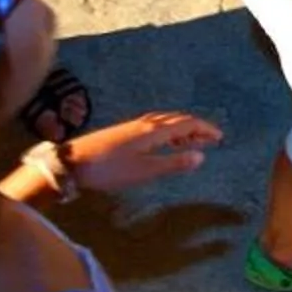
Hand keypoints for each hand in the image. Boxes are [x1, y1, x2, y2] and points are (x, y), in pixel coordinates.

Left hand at [69, 111, 221, 192]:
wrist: (72, 163)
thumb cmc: (110, 169)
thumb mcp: (145, 171)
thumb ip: (173, 163)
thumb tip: (202, 156)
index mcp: (153, 131)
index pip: (187, 123)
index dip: (205, 129)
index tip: (219, 137)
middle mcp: (145, 124)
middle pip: (177, 120)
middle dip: (196, 128)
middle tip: (210, 139)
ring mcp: (132, 127)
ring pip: (164, 122)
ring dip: (181, 129)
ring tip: (192, 141)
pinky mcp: (123, 132)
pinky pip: (154, 126)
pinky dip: (168, 131)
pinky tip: (163, 142)